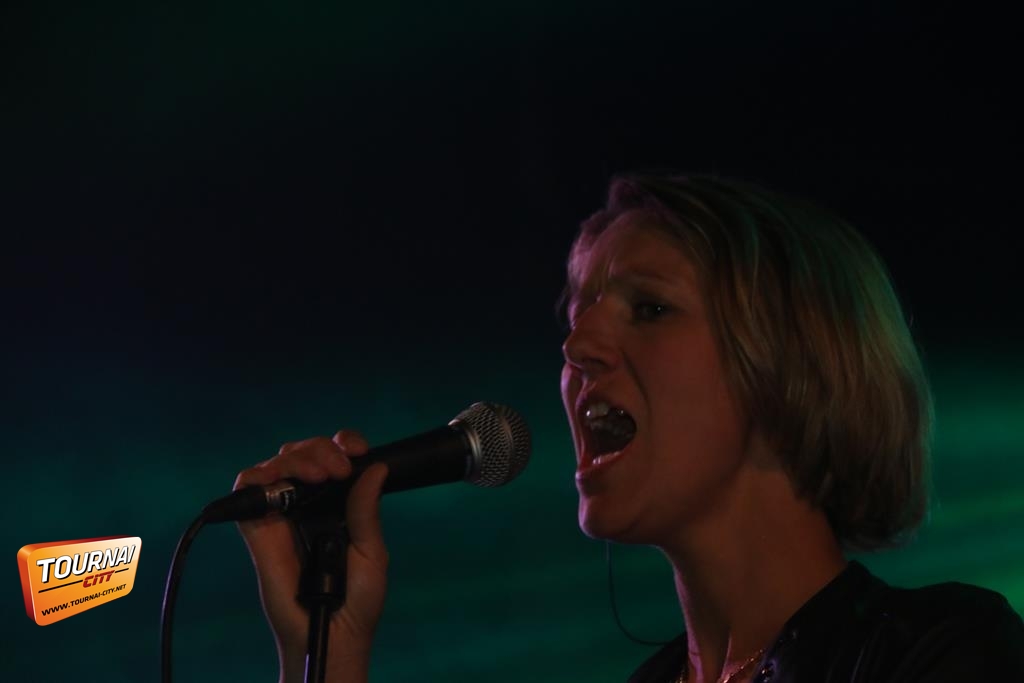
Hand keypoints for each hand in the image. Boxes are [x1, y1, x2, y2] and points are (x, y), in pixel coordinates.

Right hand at [234, 430, 387, 682]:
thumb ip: (366, 510)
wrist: (332, 635)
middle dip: (321, 449)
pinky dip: (257, 477)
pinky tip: (280, 483)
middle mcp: (308, 502)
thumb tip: (376, 468)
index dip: (342, 443)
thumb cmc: (356, 600)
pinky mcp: (258, 528)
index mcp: (338, 502)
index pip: (335, 457)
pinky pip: (246, 490)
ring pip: (277, 463)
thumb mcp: (372, 551)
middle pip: (303, 452)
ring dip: (296, 458)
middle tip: (339, 469)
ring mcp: (281, 512)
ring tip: (318, 476)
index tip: (356, 449)